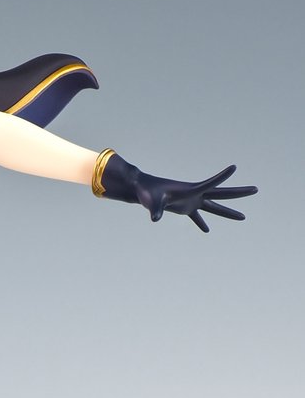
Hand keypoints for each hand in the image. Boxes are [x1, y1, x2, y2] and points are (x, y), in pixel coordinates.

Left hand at [138, 164, 257, 232]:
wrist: (141, 189)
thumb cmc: (147, 193)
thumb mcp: (153, 201)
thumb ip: (156, 210)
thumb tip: (155, 219)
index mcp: (191, 190)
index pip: (210, 183)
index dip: (222, 176)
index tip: (234, 167)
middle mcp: (195, 194)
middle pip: (221, 193)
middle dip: (239, 193)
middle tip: (256, 189)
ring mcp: (192, 201)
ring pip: (214, 207)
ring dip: (228, 212)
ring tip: (243, 217)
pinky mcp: (184, 208)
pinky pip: (196, 217)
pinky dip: (200, 223)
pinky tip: (206, 230)